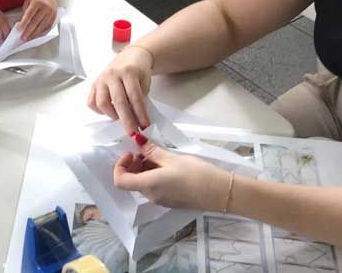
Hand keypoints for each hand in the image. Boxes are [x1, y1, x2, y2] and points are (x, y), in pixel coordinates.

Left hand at [18, 0, 57, 40]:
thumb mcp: (28, 0)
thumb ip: (26, 12)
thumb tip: (23, 24)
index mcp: (37, 2)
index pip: (29, 15)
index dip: (24, 23)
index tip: (19, 30)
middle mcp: (45, 7)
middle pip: (36, 22)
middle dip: (28, 31)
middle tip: (23, 37)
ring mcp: (51, 12)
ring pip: (42, 26)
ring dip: (34, 33)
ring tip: (29, 38)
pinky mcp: (54, 16)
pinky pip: (47, 26)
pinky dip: (41, 31)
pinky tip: (36, 34)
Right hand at [87, 44, 153, 132]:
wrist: (131, 56)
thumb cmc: (139, 71)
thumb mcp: (145, 82)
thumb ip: (139, 99)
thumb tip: (136, 120)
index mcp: (128, 72)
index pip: (134, 96)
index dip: (140, 113)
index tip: (144, 126)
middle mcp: (112, 75)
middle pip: (118, 101)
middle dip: (126, 120)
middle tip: (132, 133)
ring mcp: (101, 79)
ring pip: (102, 103)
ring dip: (112, 115)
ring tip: (120, 117)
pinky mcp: (94, 84)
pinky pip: (92, 102)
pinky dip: (99, 111)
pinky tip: (109, 111)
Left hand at [114, 140, 231, 211]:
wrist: (221, 192)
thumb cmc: (196, 174)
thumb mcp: (172, 158)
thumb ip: (152, 150)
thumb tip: (137, 140)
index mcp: (149, 185)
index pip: (120, 180)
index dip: (120, 166)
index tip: (131, 153)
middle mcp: (152, 196)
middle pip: (132, 181)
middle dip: (134, 164)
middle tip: (146, 150)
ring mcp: (161, 201)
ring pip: (143, 184)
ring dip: (145, 169)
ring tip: (159, 155)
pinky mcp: (171, 201)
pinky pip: (154, 188)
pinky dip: (154, 175)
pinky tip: (167, 165)